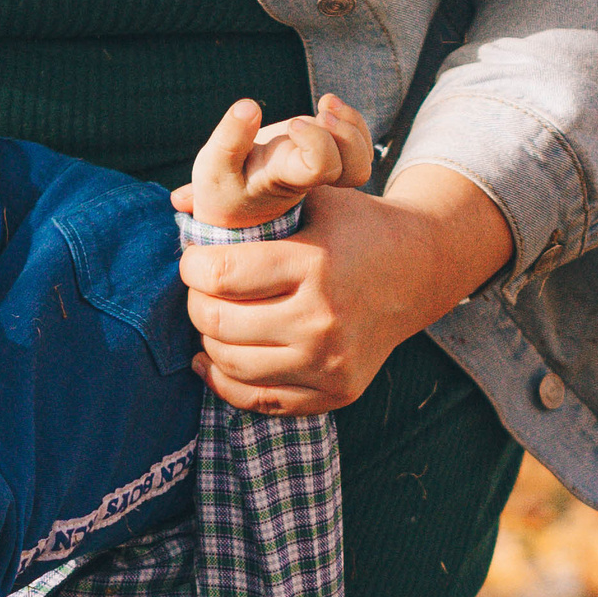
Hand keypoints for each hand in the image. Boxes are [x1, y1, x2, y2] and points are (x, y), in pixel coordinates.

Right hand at [175, 91, 372, 229]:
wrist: (232, 206)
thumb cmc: (223, 187)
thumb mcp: (214, 167)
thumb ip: (229, 139)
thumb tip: (249, 107)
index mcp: (287, 179)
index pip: (321, 167)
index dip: (317, 141)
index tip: (293, 127)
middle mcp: (311, 178)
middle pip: (355, 169)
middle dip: (345, 133)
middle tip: (321, 111)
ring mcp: (322, 168)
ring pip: (362, 160)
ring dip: (352, 123)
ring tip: (325, 104)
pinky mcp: (326, 156)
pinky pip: (358, 145)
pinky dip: (351, 120)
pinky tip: (327, 106)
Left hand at [179, 161, 514, 416]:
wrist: (418, 271)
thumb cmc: (355, 228)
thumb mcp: (313, 197)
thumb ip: (254, 199)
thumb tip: (179, 200)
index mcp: (316, 264)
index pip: (222, 275)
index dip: (193, 267)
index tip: (193, 260)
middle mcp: (322, 321)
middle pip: (221, 323)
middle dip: (196, 304)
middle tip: (197, 291)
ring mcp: (329, 364)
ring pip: (233, 365)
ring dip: (208, 341)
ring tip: (210, 318)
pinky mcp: (334, 394)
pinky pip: (258, 400)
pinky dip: (225, 382)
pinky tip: (211, 360)